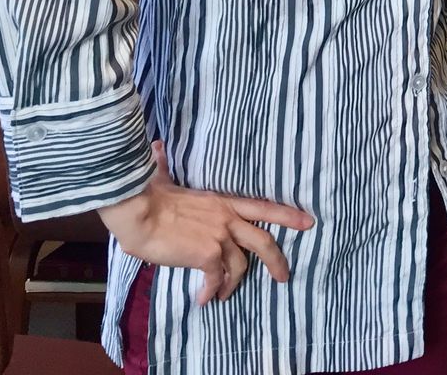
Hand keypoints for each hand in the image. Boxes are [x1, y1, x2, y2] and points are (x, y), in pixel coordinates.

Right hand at [98, 140, 314, 306]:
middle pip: (263, 241)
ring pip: (240, 266)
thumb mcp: (165, 177)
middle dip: (277, 260)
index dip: (287, 214)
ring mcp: (220, 237)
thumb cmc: (148, 195)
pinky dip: (212, 291)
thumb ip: (167, 167)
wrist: (139, 211)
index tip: (308, 221)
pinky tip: (205, 298)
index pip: (263, 206)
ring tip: (225, 294)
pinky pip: (217, 279)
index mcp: (222, 201)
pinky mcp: (207, 255)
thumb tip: (158, 147)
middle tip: (284, 276)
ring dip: (233, 284)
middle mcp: (227, 218)